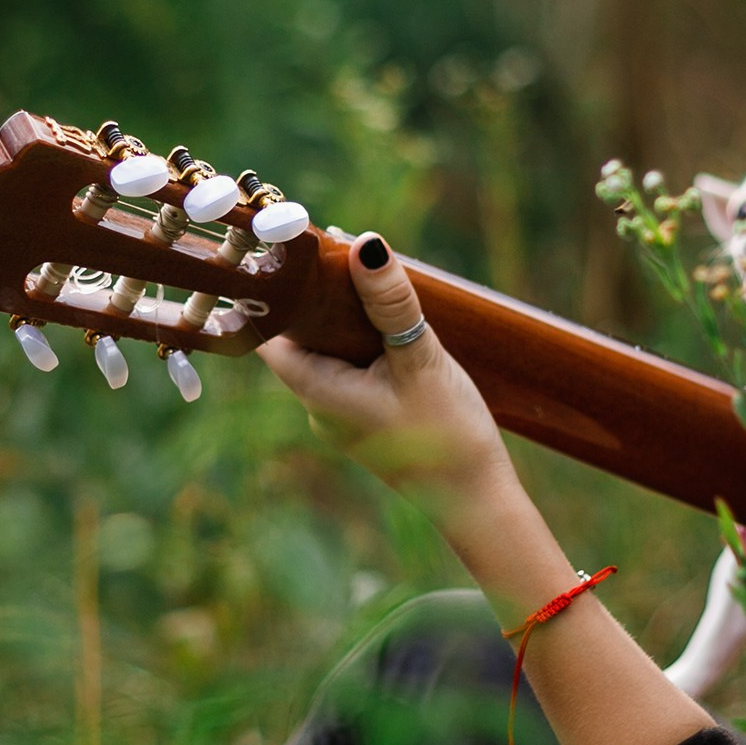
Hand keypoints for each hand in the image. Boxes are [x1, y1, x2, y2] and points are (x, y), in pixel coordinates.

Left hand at [256, 232, 518, 533]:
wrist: (477, 499)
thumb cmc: (448, 435)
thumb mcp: (419, 358)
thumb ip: (390, 302)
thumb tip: (365, 245)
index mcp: (317, 392)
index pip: (269, 333)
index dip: (276, 293)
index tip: (294, 255)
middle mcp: (318, 407)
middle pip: (302, 338)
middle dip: (322, 299)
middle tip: (345, 256)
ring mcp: (341, 417)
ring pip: (330, 354)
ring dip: (348, 321)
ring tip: (374, 286)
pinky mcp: (365, 421)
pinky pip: (352, 371)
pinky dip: (365, 346)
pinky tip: (394, 331)